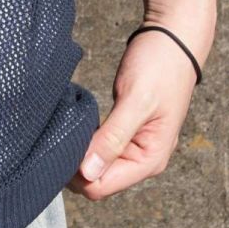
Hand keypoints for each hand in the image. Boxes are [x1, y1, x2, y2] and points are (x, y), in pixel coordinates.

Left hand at [66, 26, 202, 198]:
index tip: (57, 147)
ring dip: (78, 153)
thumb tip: (87, 172)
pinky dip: (85, 141)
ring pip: (95, 165)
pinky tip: (74, 125)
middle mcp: (143, 159)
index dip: (75, 174)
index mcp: (150, 159)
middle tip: (55, 136)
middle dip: (74, 165)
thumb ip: (113, 139)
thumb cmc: (159, 67)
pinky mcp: (126, 132)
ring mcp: (135, 147)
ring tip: (62, 129)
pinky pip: (99, 148)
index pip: (101, 187)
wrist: (173, 40)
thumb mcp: (135, 102)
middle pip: (96, 180)